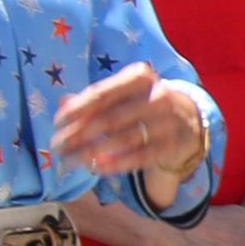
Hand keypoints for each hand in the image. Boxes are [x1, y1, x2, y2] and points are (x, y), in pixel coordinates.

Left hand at [50, 63, 208, 191]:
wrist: (187, 120)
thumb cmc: (141, 104)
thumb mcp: (122, 93)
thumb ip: (94, 98)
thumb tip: (62, 103)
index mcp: (141, 77)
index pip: (103, 94)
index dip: (77, 110)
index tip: (57, 124)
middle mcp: (158, 96)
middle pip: (110, 118)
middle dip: (79, 135)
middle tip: (58, 148)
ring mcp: (168, 121)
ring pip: (123, 139)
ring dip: (92, 152)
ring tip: (70, 162)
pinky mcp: (172, 144)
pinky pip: (140, 156)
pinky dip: (116, 163)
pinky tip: (96, 168)